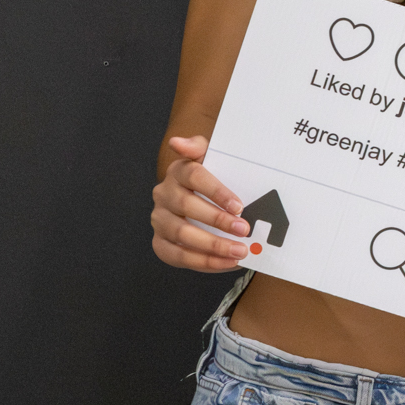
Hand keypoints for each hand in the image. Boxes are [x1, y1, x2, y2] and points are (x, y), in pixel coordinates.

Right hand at [150, 137, 250, 270]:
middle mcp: (164, 195)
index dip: (217, 192)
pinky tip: (226, 262)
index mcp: (178, 171)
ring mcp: (160, 220)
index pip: (195, 176)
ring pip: (182, 234)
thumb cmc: (213, 178)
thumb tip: (178, 143)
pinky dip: (204, 262)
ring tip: (240, 251)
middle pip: (188, 207)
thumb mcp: (212, 158)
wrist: (201, 199)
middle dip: (218, 221)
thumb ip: (199, 147)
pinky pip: (178, 256)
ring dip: (213, 245)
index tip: (239, 206)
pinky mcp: (161, 243)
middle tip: (244, 230)